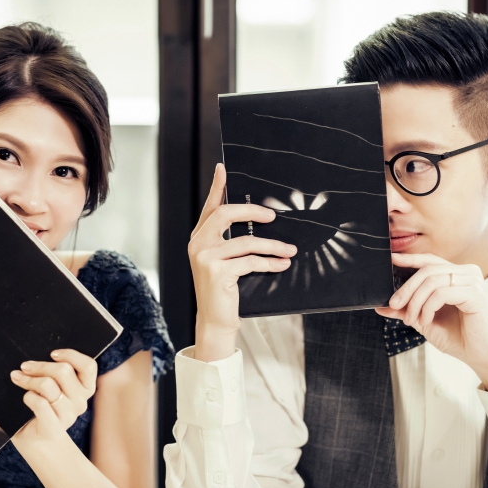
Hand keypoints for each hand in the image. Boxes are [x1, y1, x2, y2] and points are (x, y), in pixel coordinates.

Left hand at [10, 349, 96, 441]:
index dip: (70, 355)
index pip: (88, 366)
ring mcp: (68, 416)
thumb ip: (57, 372)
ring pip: (48, 385)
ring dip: (28, 379)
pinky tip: (24, 397)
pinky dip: (28, 396)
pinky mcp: (53, 428)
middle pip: (63, 371)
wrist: (36, 440)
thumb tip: (42, 355)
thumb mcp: (56, 386)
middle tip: (25, 366)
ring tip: (18, 378)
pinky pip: (39, 403)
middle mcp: (81, 402)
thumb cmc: (43, 406)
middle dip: (40, 365)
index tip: (52, 353)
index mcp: (86, 389)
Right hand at [189, 164, 296, 361]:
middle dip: (251, 211)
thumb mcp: (225, 261)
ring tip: (289, 250)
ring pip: (246, 241)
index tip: (222, 168)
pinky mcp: (217, 272)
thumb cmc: (223, 289)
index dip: (216, 187)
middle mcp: (198, 244)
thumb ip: (232, 241)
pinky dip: (270, 262)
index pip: (209, 207)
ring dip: (272, 245)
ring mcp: (205, 258)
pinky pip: (251, 261)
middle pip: (225, 214)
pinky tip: (282, 264)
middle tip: (272, 216)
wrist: (215, 320)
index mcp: (199, 238)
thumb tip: (260, 220)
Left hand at [374, 253, 487, 391]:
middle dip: (406, 288)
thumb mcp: (425, 321)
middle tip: (394, 305)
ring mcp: (473, 282)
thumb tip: (381, 306)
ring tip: (412, 320)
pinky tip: (426, 320)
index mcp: (457, 275)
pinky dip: (428, 307)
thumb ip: (406, 310)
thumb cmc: (458, 338)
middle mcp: (467, 274)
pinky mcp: (476, 295)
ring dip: (415, 302)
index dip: (409, 258)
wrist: (482, 357)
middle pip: (427, 269)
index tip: (391, 260)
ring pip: (432, 280)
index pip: (430, 261)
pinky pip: (441, 293)